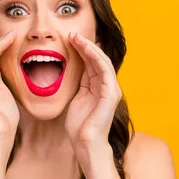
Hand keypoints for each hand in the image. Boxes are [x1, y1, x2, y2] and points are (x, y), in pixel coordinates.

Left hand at [65, 32, 121, 153]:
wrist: (85, 144)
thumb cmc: (78, 126)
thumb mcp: (75, 99)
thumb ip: (78, 85)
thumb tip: (68, 70)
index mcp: (98, 86)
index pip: (91, 63)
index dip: (81, 49)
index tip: (67, 39)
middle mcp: (107, 85)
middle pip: (97, 58)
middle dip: (84, 44)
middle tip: (70, 34)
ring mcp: (111, 89)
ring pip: (101, 61)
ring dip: (89, 47)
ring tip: (76, 37)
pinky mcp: (111, 94)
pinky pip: (104, 70)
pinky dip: (95, 57)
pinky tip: (85, 48)